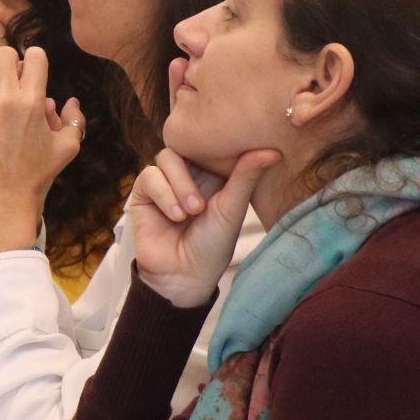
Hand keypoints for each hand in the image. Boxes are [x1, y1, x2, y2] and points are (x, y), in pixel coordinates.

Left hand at [0, 44, 85, 254]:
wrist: (2, 201)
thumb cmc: (37, 176)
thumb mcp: (67, 148)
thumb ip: (74, 119)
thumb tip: (69, 101)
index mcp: (32, 102)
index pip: (34, 56)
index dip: (36, 61)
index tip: (32, 73)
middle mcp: (4, 99)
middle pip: (3, 53)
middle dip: (10, 61)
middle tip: (11, 78)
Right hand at [128, 148, 279, 307]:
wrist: (182, 275)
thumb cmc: (213, 246)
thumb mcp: (233, 209)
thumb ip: (246, 176)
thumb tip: (275, 151)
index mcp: (212, 174)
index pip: (212, 144)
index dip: (218, 143)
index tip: (228, 147)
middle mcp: (188, 174)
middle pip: (186, 145)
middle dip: (194, 172)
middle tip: (201, 205)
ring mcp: (165, 182)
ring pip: (166, 158)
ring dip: (179, 185)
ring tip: (190, 213)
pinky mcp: (144, 193)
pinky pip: (149, 176)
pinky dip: (163, 195)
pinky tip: (174, 216)